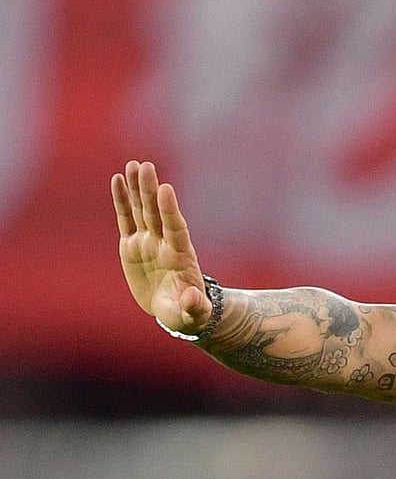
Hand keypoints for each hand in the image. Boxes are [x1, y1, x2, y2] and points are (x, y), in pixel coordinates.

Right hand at [111, 161, 210, 333]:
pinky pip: (126, 219)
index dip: (169, 209)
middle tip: (146, 166)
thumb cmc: (187, 313)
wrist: (175, 310)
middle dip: (150, 190)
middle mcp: (164, 244)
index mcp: (180, 256)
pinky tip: (118, 180)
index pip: (175, 228)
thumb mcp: (192, 314)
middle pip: (156, 213)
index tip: (166, 189)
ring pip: (141, 211)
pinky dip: (122, 201)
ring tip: (133, 165)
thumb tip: (193, 299)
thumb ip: (194, 306)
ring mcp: (148, 242)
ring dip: (137, 188)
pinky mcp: (132, 245)